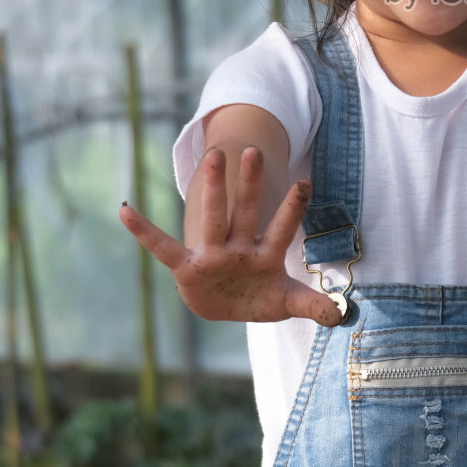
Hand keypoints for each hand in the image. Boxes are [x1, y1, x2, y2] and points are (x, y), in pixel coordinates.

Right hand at [119, 147, 341, 326]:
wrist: (226, 307)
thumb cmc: (259, 296)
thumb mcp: (286, 303)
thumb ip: (311, 305)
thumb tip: (341, 316)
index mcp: (265, 254)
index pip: (283, 228)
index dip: (292, 208)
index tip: (306, 182)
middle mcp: (239, 247)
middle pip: (246, 211)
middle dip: (250, 184)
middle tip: (254, 150)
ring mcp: (213, 254)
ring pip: (214, 217)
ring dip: (213, 189)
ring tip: (213, 154)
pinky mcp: (187, 267)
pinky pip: (162, 248)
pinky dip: (143, 232)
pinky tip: (125, 210)